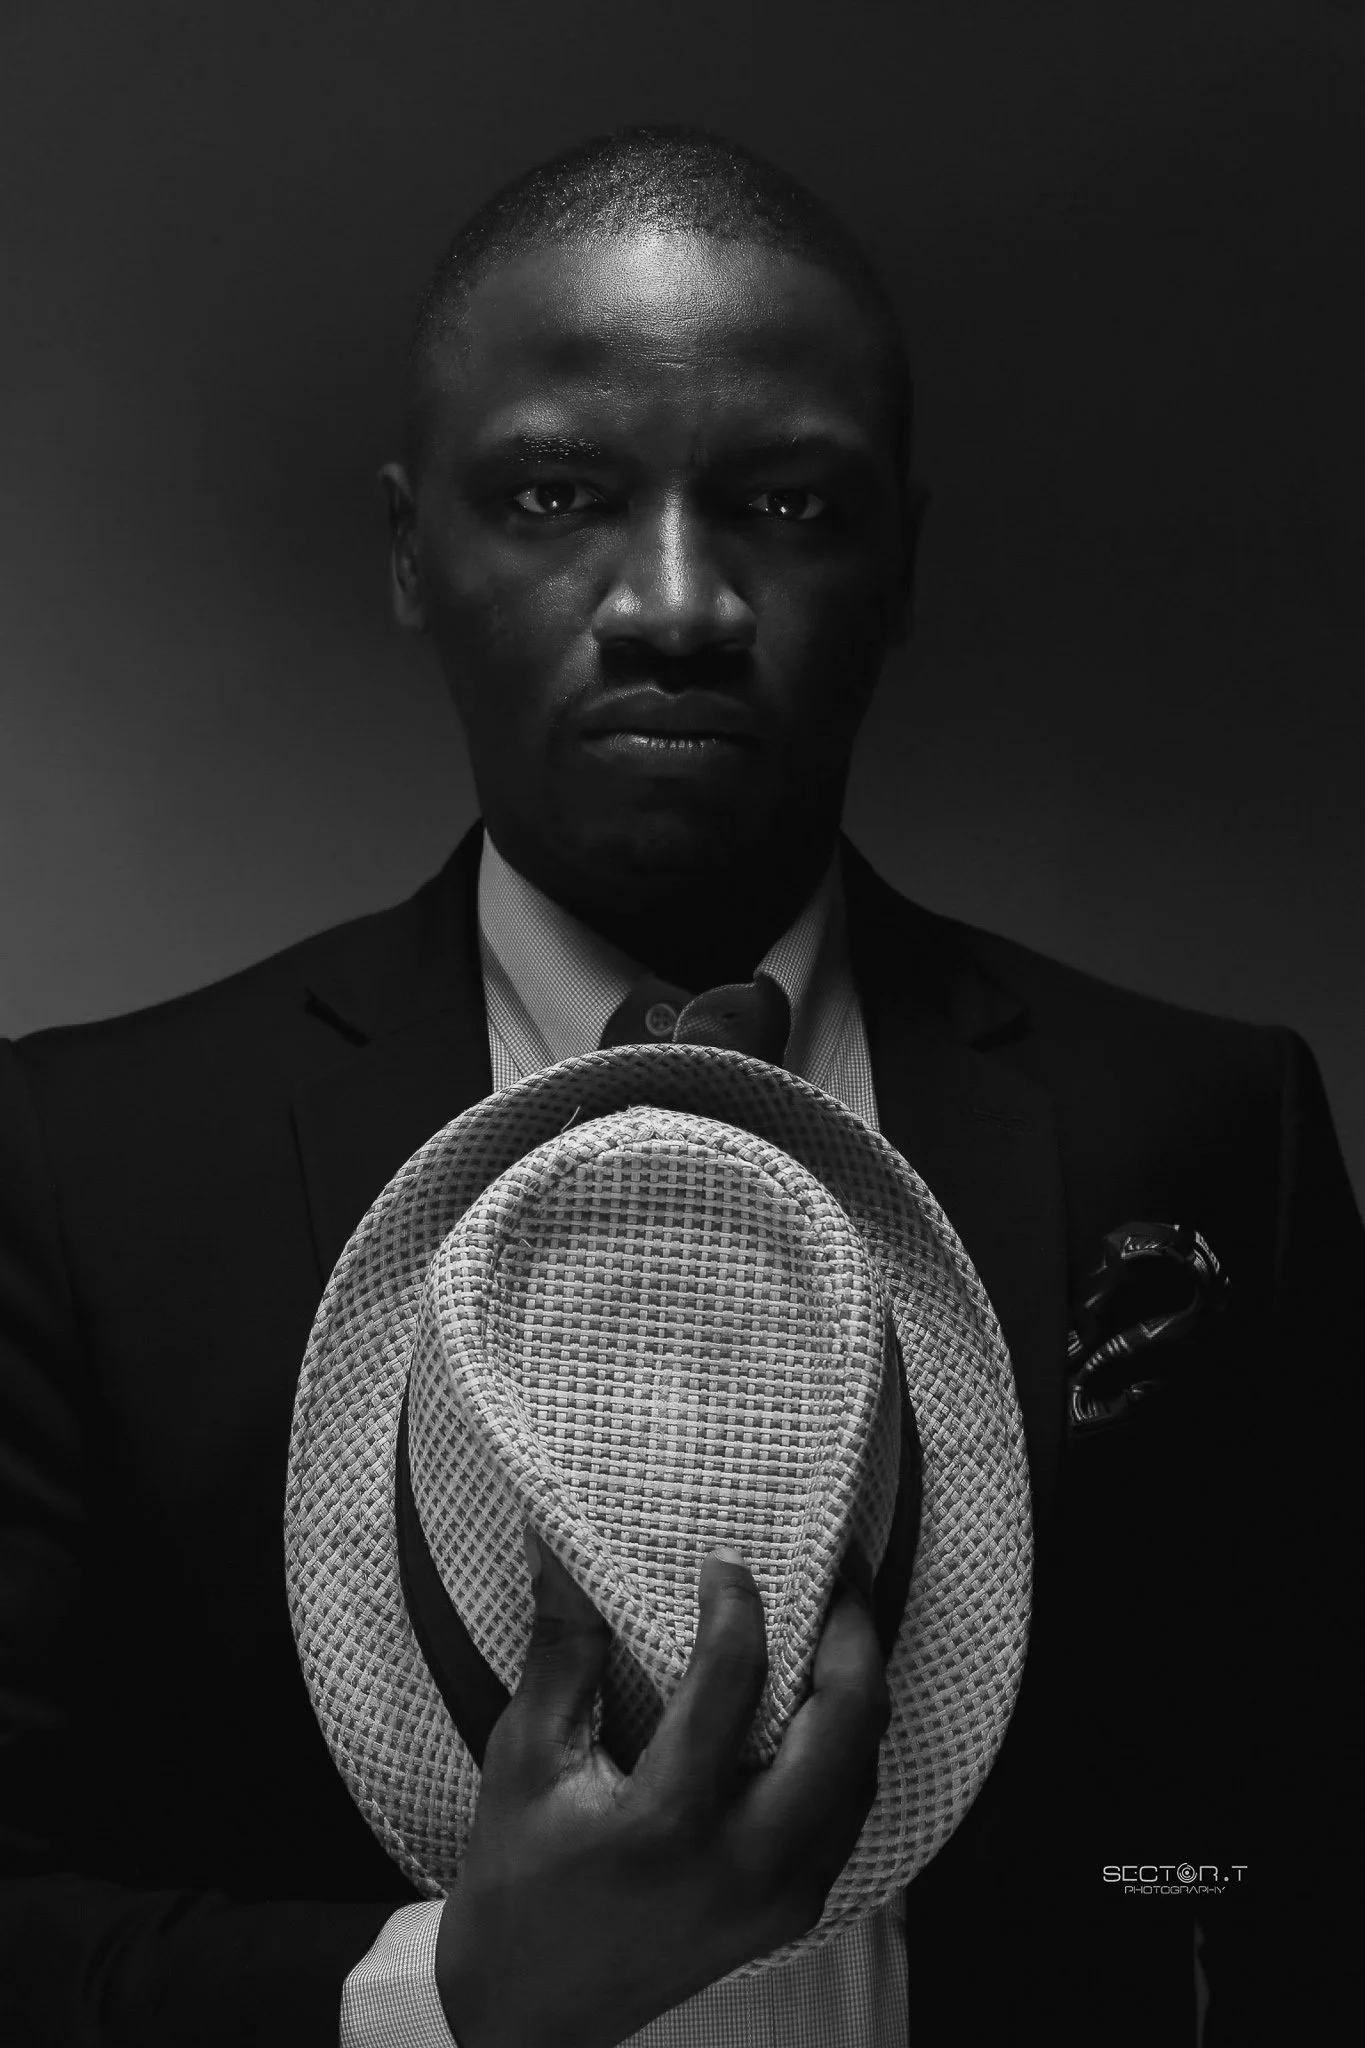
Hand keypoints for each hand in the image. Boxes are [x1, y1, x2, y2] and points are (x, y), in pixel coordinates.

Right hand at [435, 1534, 889, 2047]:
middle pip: (845, 1722)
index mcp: (668, 1821)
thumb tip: (563, 1546)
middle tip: (835, 1571)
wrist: (529, 2017)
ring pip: (863, 1766)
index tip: (722, 1563)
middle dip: (851, 1631)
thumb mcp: (523, 1759)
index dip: (736, 1602)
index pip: (732, 1678)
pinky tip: (823, 1701)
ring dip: (860, 1684)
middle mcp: (745, 1861)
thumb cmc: (516, 1884)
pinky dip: (848, 1744)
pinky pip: (849, 1809)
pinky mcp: (792, 1911)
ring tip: (837, 1621)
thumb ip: (562, 1647)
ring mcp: (781, 1895)